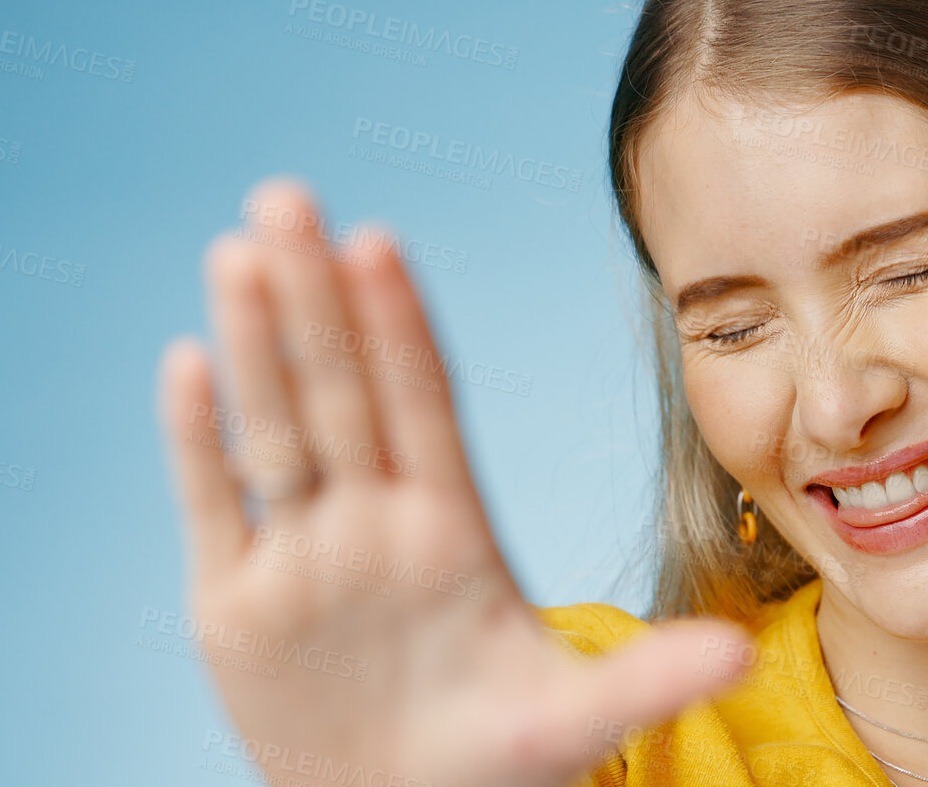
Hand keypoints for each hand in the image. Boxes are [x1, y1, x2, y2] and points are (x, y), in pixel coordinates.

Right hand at [156, 180, 752, 786]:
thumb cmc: (493, 760)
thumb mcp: (576, 722)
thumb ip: (648, 677)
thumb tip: (742, 654)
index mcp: (453, 531)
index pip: (424, 407)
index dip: (401, 329)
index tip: (382, 243)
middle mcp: (373, 524)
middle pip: (342, 392)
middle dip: (316, 298)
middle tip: (287, 197)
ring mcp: (304, 558)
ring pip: (275, 429)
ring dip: (255, 343)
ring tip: (240, 249)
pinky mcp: (237, 607)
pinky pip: (216, 507)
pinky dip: (197, 442)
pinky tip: (186, 361)